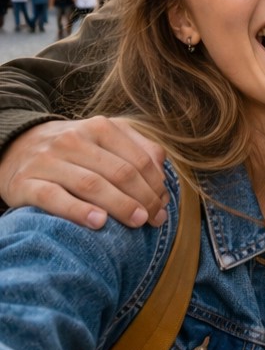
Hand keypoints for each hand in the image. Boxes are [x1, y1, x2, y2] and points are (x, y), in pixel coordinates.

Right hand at [0, 117, 168, 227]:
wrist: (15, 146)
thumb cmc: (72, 149)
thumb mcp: (104, 139)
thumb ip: (137, 149)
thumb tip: (163, 177)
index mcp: (100, 128)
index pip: (139, 159)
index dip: (156, 185)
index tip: (163, 207)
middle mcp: (75, 140)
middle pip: (120, 172)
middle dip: (143, 198)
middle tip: (154, 219)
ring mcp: (48, 160)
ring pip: (91, 184)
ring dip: (120, 205)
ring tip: (137, 222)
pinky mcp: (25, 182)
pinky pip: (54, 197)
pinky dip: (78, 210)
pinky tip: (98, 222)